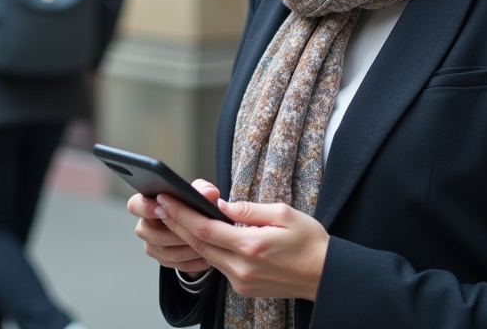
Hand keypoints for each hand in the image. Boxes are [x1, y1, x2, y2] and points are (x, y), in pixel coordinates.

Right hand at [128, 179, 219, 275]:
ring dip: (184, 248)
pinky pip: (174, 264)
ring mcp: (153, 244)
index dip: (145, 208)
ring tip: (205, 244)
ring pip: (162, 250)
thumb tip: (209, 194)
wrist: (203, 227)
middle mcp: (146, 225)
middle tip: (192, 230)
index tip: (161, 208)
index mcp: (148, 203)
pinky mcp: (164, 260)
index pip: (135, 205)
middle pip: (147, 232)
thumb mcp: (201, 193)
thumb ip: (204, 190)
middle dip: (171, 232)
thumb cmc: (195, 204)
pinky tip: (206, 257)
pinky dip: (192, 261)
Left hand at [155, 194, 328, 301]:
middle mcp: (242, 267)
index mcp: (251, 246)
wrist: (326, 276)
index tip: (166, 200)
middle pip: (199, 244)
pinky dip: (207, 250)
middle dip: (176, 224)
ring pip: (207, 256)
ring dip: (188, 237)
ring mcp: (241, 281)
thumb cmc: (310, 242)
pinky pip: (219, 266)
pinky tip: (200, 236)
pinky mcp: (244, 288)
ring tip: (173, 217)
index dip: (181, 214)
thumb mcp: (284, 214)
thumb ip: (250, 209)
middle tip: (160, 205)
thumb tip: (221, 205)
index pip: (205, 229)